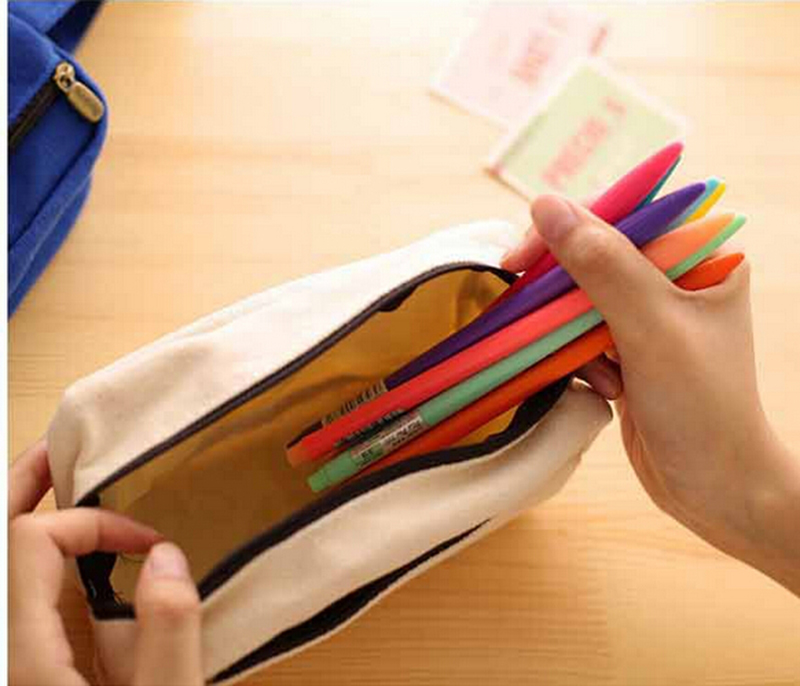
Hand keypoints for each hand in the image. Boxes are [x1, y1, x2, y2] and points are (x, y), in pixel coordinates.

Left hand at [9, 441, 204, 684]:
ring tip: (54, 479)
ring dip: (25, 512)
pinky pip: (19, 585)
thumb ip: (168, 633)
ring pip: (6, 561)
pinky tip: (67, 549)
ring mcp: (10, 652)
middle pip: (0, 538)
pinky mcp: (25, 661)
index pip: (31, 540)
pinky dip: (35, 551)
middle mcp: (4, 645)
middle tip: (58, 449)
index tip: (151, 543)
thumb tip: (166, 558)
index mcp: (24, 653)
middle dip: (23, 484)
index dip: (93, 522)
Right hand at [502, 195, 799, 595]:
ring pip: (583, 297)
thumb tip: (546, 204)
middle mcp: (679, 278)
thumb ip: (601, 265)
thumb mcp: (651, 329)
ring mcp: (653, 315)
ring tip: (596, 369)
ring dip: (573, 333)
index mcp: (703, 256)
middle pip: (596, 256)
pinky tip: (607, 388)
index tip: (521, 259)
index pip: (623, 217)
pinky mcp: (633, 348)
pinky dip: (583, 359)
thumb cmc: (700, 407)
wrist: (714, 489)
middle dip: (565, 292)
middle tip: (526, 307)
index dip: (568, 230)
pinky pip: (585, 334)